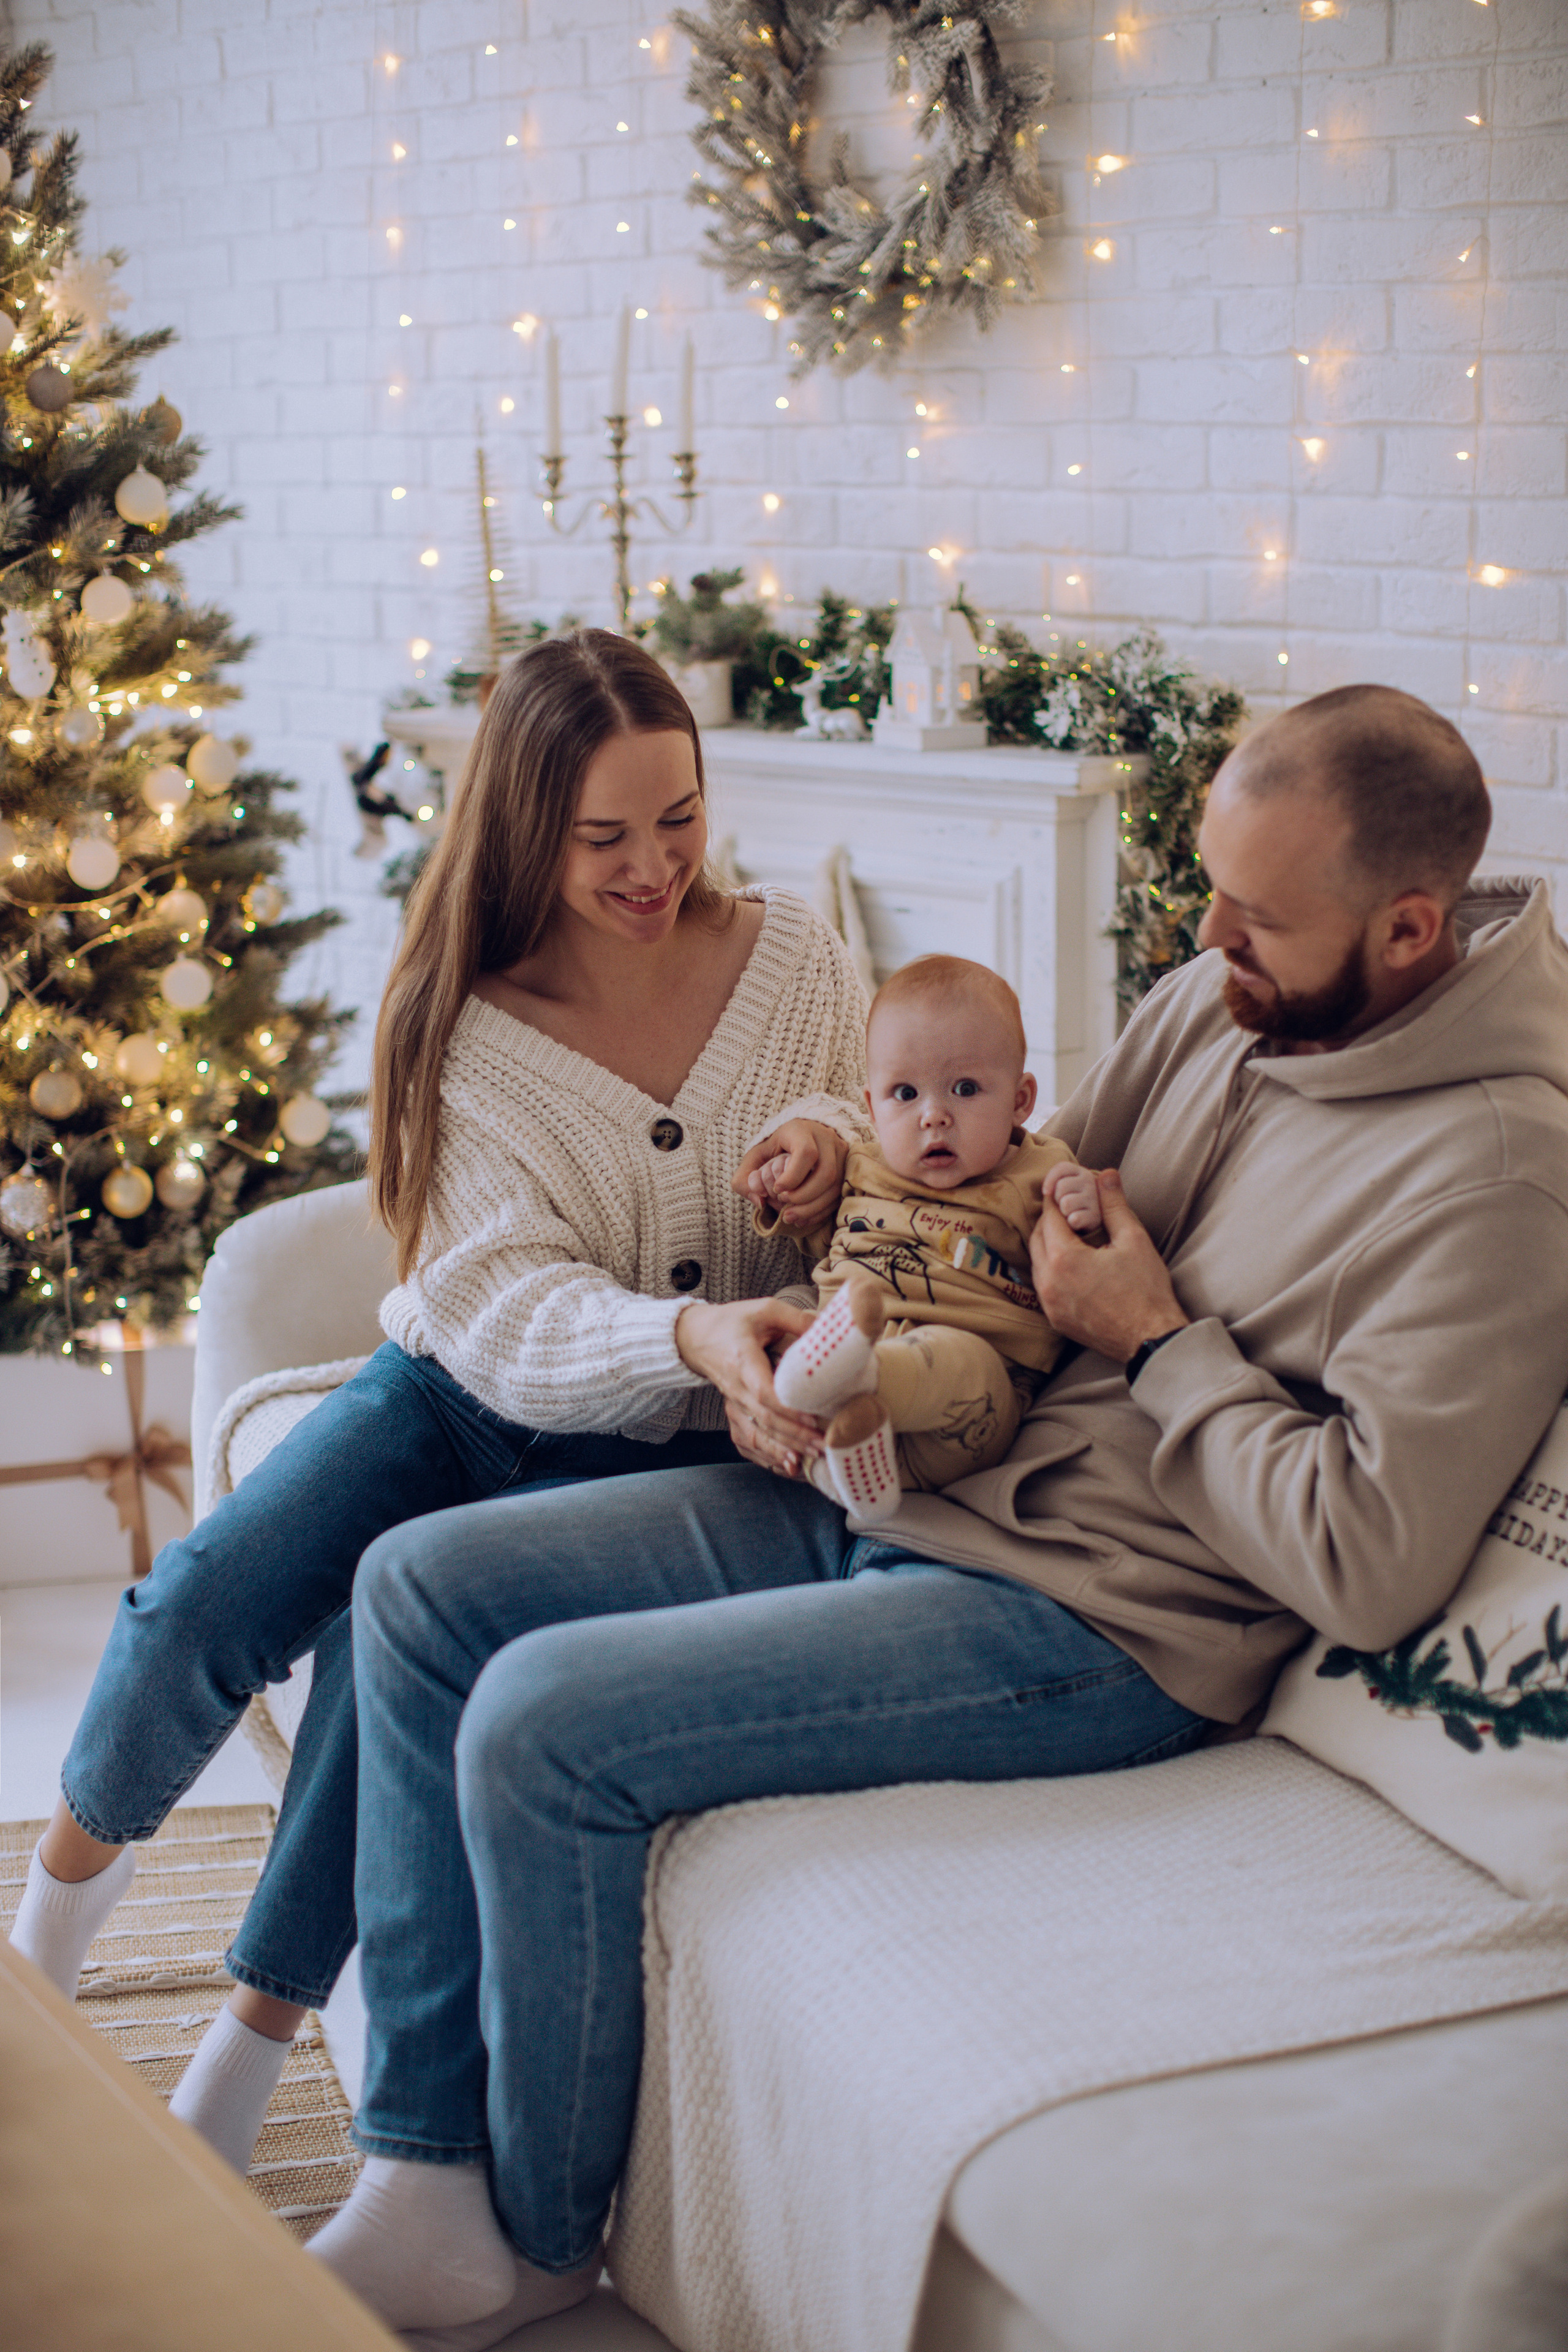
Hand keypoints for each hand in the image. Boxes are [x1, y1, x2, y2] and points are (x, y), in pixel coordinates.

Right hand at [675, 1296, 825, 1468]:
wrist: (694, 1337)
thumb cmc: (732, 1322)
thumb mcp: (764, 1309)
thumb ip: (795, 1319)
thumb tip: (826, 1331)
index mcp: (743, 1362)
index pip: (764, 1392)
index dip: (788, 1409)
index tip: (813, 1418)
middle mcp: (736, 1388)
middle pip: (765, 1420)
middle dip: (795, 1436)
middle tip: (824, 1445)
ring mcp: (733, 1404)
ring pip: (756, 1435)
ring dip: (782, 1450)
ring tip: (809, 1459)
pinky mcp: (733, 1413)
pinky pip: (746, 1441)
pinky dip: (766, 1456)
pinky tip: (787, 1465)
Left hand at [732, 1119, 847, 1230]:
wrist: (801, 1137)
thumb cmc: (775, 1149)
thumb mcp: (754, 1157)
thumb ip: (745, 1178)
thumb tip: (759, 1201)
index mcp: (801, 1130)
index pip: (806, 1153)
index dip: (793, 1176)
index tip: (777, 1189)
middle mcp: (826, 1138)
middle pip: (826, 1172)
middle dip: (804, 1196)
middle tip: (784, 1207)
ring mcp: (841, 1153)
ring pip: (836, 1186)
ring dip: (813, 1208)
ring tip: (791, 1217)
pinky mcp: (848, 1168)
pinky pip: (840, 1194)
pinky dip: (821, 1211)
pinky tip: (804, 1218)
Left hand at [1029, 1168, 1188, 1363]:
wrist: (1151, 1339)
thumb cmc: (1146, 1290)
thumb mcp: (1133, 1240)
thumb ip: (1114, 1205)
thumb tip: (1106, 1175)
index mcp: (1064, 1259)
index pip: (1050, 1217)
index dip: (1056, 1199)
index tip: (1063, 1188)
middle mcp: (1048, 1282)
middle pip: (1037, 1238)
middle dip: (1049, 1220)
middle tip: (1067, 1209)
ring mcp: (1050, 1304)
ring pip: (1037, 1263)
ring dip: (1047, 1245)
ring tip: (1069, 1234)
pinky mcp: (1056, 1319)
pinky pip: (1043, 1285)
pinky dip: (1050, 1269)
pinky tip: (1070, 1264)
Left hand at [1047, 1162, 1105, 1236]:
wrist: (1089, 1222)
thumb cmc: (1070, 1202)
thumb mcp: (1063, 1187)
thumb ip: (1054, 1182)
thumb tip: (1047, 1192)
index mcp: (1081, 1173)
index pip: (1062, 1168)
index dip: (1050, 1180)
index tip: (1046, 1191)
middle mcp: (1091, 1182)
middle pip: (1061, 1186)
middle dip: (1057, 1198)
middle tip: (1064, 1204)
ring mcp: (1095, 1199)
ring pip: (1066, 1203)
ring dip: (1064, 1211)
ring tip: (1070, 1212)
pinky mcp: (1095, 1217)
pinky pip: (1074, 1218)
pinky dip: (1071, 1222)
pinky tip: (1076, 1222)